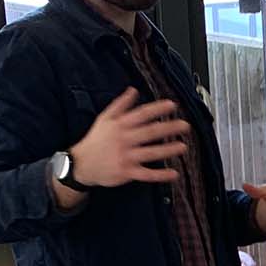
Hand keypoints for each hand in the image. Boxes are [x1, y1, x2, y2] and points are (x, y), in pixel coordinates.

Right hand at [70, 87, 189, 187]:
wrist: (80, 164)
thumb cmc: (96, 140)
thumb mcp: (104, 119)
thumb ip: (120, 104)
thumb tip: (133, 90)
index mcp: (120, 125)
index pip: (141, 114)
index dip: (157, 109)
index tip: (172, 105)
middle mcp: (124, 140)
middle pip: (149, 132)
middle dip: (168, 128)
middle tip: (185, 125)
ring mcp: (125, 157)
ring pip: (150, 153)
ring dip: (167, 150)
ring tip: (183, 147)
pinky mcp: (126, 172)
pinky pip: (146, 174)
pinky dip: (160, 175)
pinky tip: (174, 174)